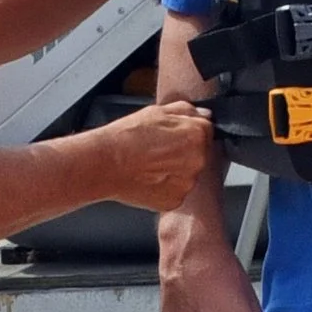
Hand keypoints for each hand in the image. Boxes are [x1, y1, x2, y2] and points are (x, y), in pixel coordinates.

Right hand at [94, 100, 219, 212]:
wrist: (105, 164)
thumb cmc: (127, 137)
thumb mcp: (157, 111)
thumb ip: (185, 110)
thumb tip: (202, 113)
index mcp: (197, 135)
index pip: (206, 131)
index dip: (187, 132)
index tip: (172, 136)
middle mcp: (198, 160)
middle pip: (198, 154)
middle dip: (183, 152)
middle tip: (157, 150)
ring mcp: (187, 183)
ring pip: (187, 174)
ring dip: (175, 171)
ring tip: (150, 165)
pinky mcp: (175, 200)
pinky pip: (176, 191)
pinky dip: (165, 187)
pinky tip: (149, 178)